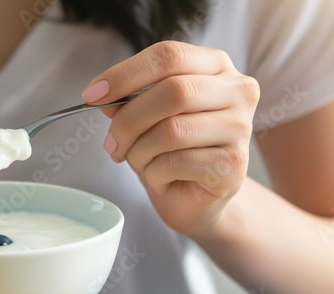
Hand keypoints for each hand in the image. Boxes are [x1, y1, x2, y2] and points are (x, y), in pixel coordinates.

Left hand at [81, 41, 259, 235]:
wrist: (196, 198)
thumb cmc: (172, 150)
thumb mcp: (145, 116)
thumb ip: (128, 99)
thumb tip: (103, 98)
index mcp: (215, 65)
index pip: (169, 55)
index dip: (125, 73)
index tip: (92, 95)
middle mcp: (236, 91)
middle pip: (173, 92)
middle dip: (129, 120)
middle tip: (111, 143)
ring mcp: (240, 128)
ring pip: (172, 130)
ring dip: (139, 151)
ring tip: (137, 162)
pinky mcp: (234, 165)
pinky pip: (177, 162)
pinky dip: (153, 173)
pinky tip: (159, 178)